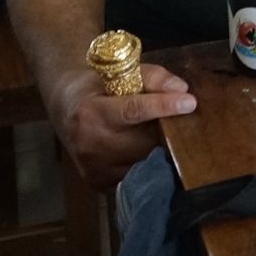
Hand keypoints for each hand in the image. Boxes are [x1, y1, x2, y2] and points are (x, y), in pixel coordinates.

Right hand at [48, 64, 196, 188]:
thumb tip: (181, 89)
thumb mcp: (121, 72)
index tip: (189, 102)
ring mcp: (93, 168)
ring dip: (160, 149)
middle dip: (166, 130)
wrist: (67, 109)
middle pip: (143, 143)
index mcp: (91, 113)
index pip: (133, 111)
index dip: (164, 106)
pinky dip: (148, 164)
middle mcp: (89, 144)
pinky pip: (136, 177)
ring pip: (144, 163)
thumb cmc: (99, 87)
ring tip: (163, 134)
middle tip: (181, 119)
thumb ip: (154, 77)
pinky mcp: (99, 183)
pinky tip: (149, 150)